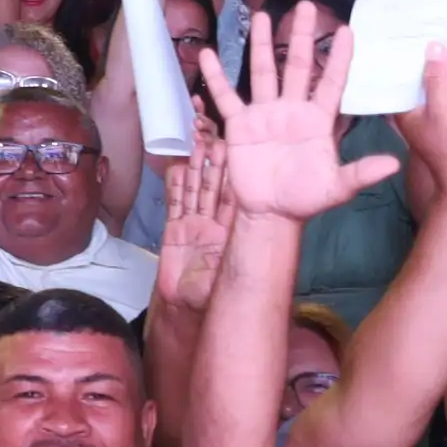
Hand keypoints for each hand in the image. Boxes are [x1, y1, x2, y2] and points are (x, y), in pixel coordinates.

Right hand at [154, 142, 232, 314]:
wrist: (187, 311)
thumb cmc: (215, 297)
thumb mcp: (239, 274)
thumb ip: (249, 254)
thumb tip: (273, 236)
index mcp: (235, 233)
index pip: (237, 196)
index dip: (237, 174)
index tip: (241, 150)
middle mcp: (215, 225)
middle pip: (215, 186)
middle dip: (216, 162)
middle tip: (217, 135)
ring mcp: (193, 225)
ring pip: (195, 189)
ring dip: (196, 167)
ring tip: (197, 142)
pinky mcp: (174, 230)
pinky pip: (175, 202)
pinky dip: (175, 185)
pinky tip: (176, 166)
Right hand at [195, 0, 399, 221]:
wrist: (271, 213)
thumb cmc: (307, 199)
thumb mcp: (338, 188)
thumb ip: (362, 173)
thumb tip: (394, 163)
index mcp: (318, 120)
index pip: (331, 81)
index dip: (339, 57)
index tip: (346, 30)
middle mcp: (292, 110)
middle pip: (297, 65)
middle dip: (301, 36)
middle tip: (305, 6)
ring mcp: (264, 115)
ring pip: (263, 72)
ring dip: (264, 45)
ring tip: (263, 17)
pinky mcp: (239, 125)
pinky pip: (226, 97)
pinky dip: (216, 78)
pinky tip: (209, 56)